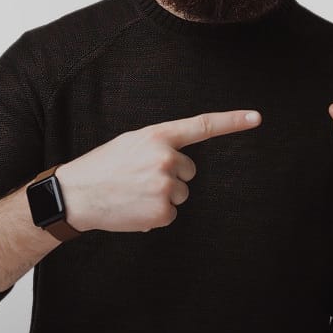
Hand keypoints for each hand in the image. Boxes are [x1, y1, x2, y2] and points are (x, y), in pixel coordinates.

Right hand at [56, 110, 261, 232]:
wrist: (76, 194)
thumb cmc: (103, 166)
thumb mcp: (131, 142)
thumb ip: (159, 144)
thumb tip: (182, 159)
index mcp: (158, 135)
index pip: (202, 125)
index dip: (232, 121)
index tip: (256, 118)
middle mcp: (166, 157)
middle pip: (190, 171)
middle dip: (171, 175)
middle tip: (140, 177)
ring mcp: (165, 185)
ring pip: (181, 193)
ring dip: (163, 196)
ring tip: (134, 192)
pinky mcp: (163, 210)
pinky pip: (171, 212)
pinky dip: (156, 214)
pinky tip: (134, 207)